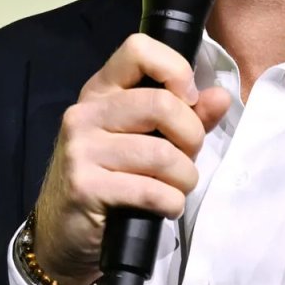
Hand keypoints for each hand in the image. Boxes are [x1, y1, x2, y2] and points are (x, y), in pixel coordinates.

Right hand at [30, 33, 230, 284]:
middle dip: (191, 138)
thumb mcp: (146, 140)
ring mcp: (81, 150)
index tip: (187, 101)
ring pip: (162, 154)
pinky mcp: (84, 187)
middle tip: (186, 158)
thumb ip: (186, 116)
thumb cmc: (112, 181)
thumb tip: (221, 97)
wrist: (63, 234)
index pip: (139, 49)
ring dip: (184, 178)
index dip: (175, 70)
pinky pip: (151, 191)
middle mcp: (85, 114)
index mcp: (101, 91)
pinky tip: (164, 208)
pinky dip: (171, 203)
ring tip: (176, 188)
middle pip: (161, 105)